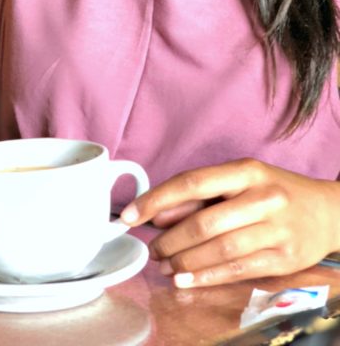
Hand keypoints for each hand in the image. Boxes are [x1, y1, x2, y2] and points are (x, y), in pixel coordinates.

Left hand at [119, 159, 339, 287]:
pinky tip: (187, 280)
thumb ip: (199, 196)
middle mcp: (263, 197)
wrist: (327, 212)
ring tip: (165, 267)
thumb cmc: (273, 192)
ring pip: (219, 250)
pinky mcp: (285, 259)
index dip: (157, 200)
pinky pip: (238, 270)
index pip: (193, 183)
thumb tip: (156, 214)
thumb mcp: (239, 181)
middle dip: (170, 239)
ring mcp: (276, 229)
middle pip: (204, 222)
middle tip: (152, 249)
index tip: (130, 215)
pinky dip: (207, 277)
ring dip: (185, 262)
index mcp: (247, 171)